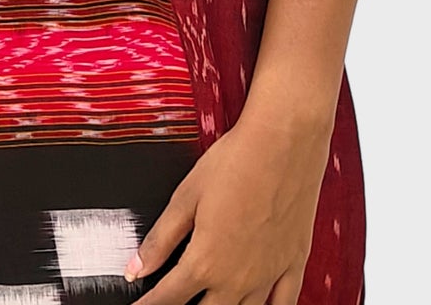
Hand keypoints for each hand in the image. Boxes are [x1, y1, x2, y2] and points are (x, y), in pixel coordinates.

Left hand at [124, 108, 332, 303]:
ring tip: (208, 302)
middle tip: (174, 301)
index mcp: (206, 261)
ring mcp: (268, 275)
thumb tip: (136, 266)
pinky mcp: (293, 264)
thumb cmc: (237, 161)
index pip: (169, 298)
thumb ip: (161, 238)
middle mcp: (237, 278)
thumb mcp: (186, 196)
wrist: (283, 142)